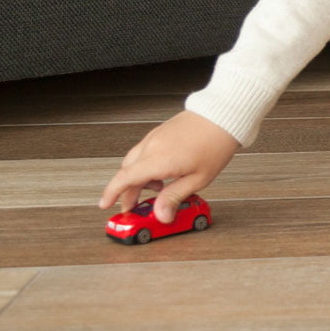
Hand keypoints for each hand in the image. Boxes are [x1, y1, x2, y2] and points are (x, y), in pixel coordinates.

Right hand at [98, 110, 239, 223]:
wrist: (224, 114)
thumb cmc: (216, 143)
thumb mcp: (198, 179)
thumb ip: (175, 197)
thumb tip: (161, 215)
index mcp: (158, 159)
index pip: (124, 179)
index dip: (111, 194)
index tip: (105, 205)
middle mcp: (151, 146)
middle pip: (127, 172)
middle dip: (127, 191)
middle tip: (134, 206)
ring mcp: (155, 136)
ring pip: (135, 161)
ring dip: (138, 178)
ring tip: (156, 191)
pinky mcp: (161, 131)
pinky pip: (144, 151)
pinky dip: (145, 165)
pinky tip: (162, 173)